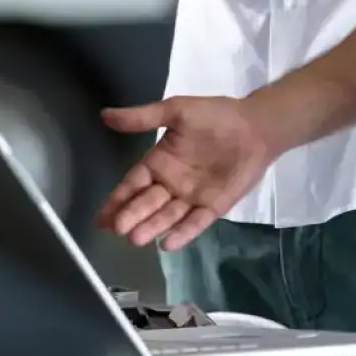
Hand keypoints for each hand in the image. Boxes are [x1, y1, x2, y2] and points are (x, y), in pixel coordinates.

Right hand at [97, 94, 276, 249]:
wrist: (255, 125)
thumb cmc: (215, 116)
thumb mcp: (176, 111)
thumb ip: (142, 118)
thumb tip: (105, 115)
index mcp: (159, 161)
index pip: (132, 184)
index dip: (116, 199)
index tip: (100, 217)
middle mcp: (172, 183)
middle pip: (146, 203)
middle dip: (131, 216)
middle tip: (117, 229)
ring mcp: (192, 197)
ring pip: (167, 216)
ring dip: (152, 227)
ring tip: (136, 238)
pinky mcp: (213, 207)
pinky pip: (195, 222)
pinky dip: (182, 233)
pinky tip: (167, 244)